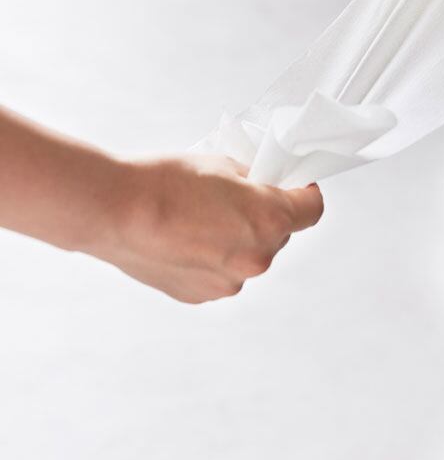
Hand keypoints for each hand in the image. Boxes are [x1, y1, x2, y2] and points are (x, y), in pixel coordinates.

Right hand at [91, 154, 323, 303]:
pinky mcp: (202, 295)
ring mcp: (230, 282)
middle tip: (234, 198)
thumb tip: (262, 185)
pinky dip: (211, 259)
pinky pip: (221, 273)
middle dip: (264, 216)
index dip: (303, 194)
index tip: (292, 186)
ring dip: (236, 240)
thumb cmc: (163, 182)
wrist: (114, 211)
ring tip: (199, 220)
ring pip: (248, 256)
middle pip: (279, 235)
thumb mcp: (222, 164)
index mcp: (270, 220)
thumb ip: (253, 180)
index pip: (312, 209)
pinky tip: (183, 240)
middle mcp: (257, 257)